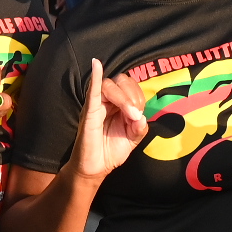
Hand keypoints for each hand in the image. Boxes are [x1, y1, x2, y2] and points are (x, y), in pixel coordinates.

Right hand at [69, 58, 150, 180]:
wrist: (95, 167)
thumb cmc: (111, 151)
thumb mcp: (132, 139)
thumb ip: (139, 128)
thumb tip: (141, 116)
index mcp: (119, 105)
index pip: (131, 88)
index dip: (138, 98)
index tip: (139, 117)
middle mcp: (108, 101)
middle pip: (122, 82)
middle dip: (132, 96)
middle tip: (134, 115)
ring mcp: (97, 104)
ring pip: (111, 86)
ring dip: (123, 98)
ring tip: (129, 115)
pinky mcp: (89, 111)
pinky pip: (93, 91)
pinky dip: (96, 77)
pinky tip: (96, 64)